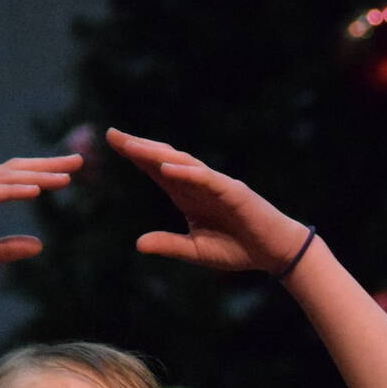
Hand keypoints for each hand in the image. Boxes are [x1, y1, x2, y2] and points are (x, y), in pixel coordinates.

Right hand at [0, 155, 78, 283]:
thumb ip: (8, 248)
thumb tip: (40, 245)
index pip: (16, 178)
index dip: (44, 173)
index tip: (72, 172)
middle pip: (16, 170)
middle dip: (48, 165)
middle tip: (80, 161)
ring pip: (7, 177)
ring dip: (39, 175)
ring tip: (67, 176)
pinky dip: (15, 189)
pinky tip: (37, 190)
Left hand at [107, 128, 306, 273]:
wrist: (274, 253)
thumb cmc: (239, 249)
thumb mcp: (196, 251)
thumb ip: (169, 244)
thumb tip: (138, 244)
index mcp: (187, 195)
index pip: (156, 169)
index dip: (135, 155)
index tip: (111, 140)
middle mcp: (198, 184)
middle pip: (164, 159)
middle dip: (139, 146)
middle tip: (112, 134)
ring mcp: (216, 185)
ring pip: (183, 163)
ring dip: (158, 154)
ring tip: (133, 147)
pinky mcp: (233, 192)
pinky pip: (206, 178)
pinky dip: (187, 172)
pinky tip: (166, 168)